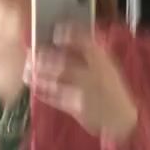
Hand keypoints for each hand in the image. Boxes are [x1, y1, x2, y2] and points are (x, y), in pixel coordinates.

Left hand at [24, 23, 138, 141]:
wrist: (122, 118)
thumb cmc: (112, 88)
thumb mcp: (107, 67)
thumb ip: (89, 54)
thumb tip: (64, 38)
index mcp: (102, 60)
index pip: (84, 41)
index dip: (68, 34)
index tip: (54, 32)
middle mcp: (93, 74)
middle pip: (63, 62)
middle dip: (43, 57)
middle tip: (31, 54)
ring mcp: (84, 92)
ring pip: (55, 82)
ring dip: (38, 76)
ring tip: (28, 72)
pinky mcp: (76, 108)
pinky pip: (54, 99)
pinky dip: (42, 92)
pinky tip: (35, 87)